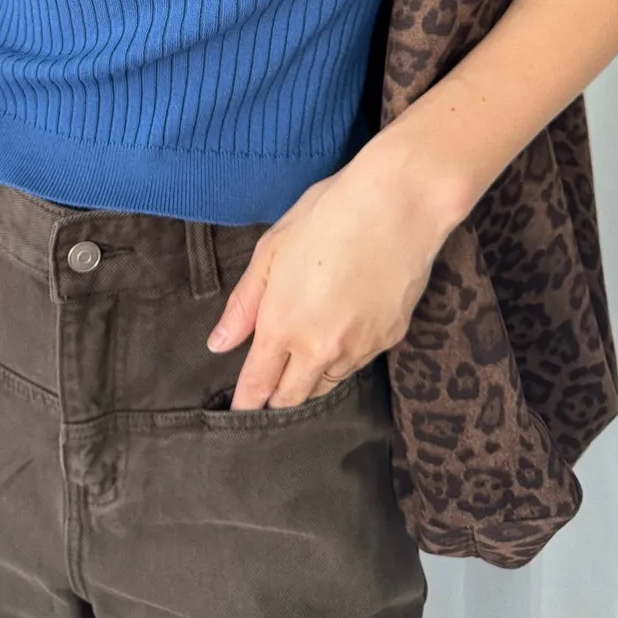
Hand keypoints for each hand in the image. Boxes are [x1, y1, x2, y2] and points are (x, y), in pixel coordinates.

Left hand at [206, 130, 460, 409]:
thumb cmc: (325, 216)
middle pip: (293, 398)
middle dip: (277, 399)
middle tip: (267, 394)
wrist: (397, 207)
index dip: (247, 403)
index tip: (240, 411)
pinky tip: (338, 337)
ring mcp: (359, 349)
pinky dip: (342, 360)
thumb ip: (244, 305)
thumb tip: (219, 344)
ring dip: (309, 382)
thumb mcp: (270, 252)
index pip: (259, 385)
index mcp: (283, 327)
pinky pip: (357, 364)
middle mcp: (320, 350)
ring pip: (327, 384)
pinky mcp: (389, 340)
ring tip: (299, 367)